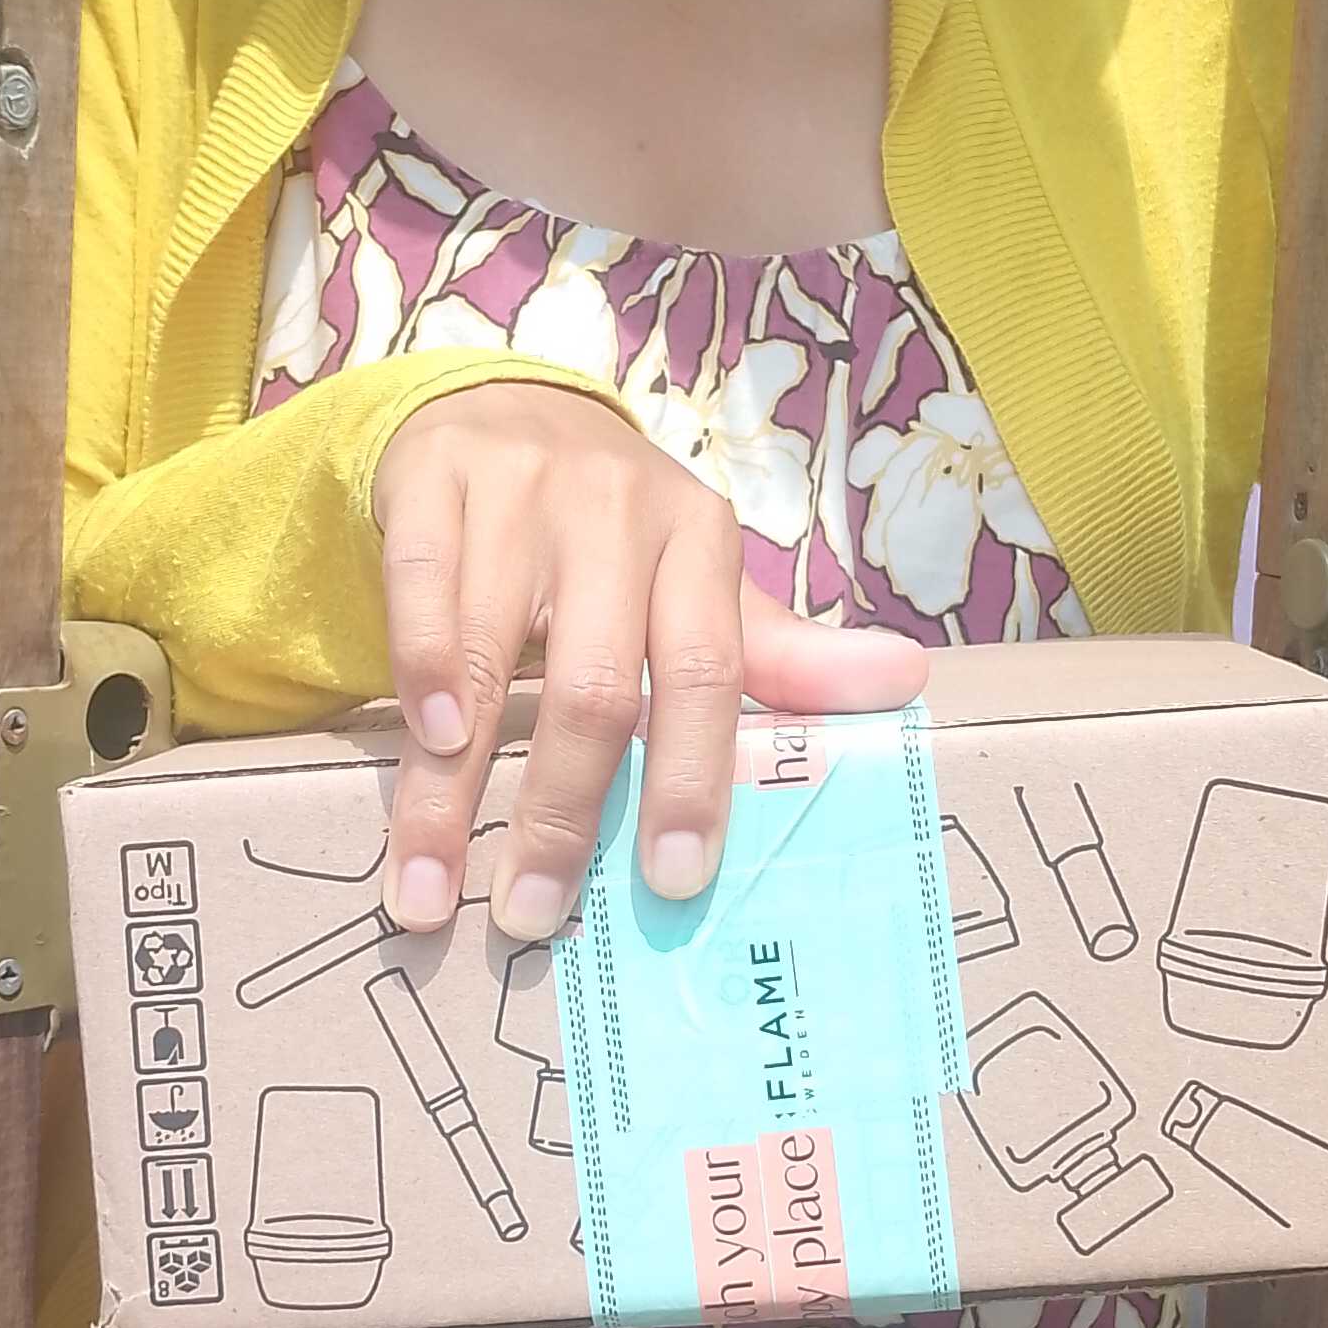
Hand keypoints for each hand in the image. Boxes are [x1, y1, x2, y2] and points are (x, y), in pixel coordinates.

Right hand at [369, 384, 926, 937]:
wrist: (511, 411)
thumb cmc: (617, 535)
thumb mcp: (702, 583)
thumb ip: (782, 653)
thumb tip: (907, 680)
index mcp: (700, 542)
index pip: (709, 674)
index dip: (693, 781)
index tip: (672, 881)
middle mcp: (617, 510)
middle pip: (595, 683)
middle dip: (562, 814)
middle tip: (530, 915)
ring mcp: (522, 487)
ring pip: (489, 649)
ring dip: (453, 784)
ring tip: (428, 884)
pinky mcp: (435, 477)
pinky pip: (421, 584)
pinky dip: (420, 668)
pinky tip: (422, 742)